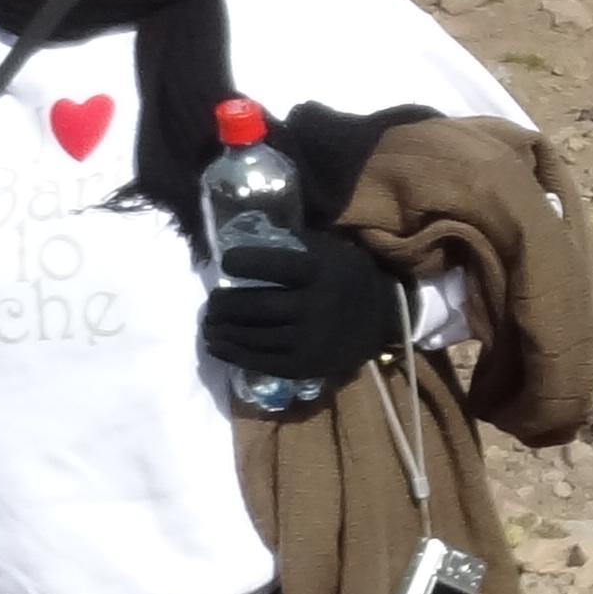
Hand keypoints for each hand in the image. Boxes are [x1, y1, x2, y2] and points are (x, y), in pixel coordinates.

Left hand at [201, 226, 403, 393]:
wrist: (383, 318)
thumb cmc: (347, 276)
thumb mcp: (330, 248)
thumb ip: (293, 240)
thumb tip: (247, 227)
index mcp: (319, 272)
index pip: (268, 266)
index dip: (240, 263)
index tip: (226, 263)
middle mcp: (314, 306)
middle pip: (253, 306)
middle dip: (223, 304)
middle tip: (212, 302)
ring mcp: (309, 340)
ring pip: (252, 336)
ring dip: (222, 330)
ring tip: (209, 323)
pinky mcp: (304, 366)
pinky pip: (259, 361)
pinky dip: (233, 353)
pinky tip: (217, 345)